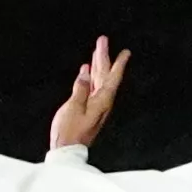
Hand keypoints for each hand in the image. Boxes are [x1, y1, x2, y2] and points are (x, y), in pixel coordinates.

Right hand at [42, 37, 128, 154]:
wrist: (66, 150)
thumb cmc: (69, 132)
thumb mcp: (73, 107)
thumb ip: (80, 89)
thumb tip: (85, 73)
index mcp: (102, 101)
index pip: (112, 78)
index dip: (118, 64)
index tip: (125, 52)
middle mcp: (101, 102)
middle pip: (105, 76)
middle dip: (104, 58)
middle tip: (103, 41)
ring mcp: (95, 106)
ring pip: (99, 81)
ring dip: (97, 66)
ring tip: (96, 52)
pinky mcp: (88, 110)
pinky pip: (91, 88)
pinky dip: (90, 78)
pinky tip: (87, 71)